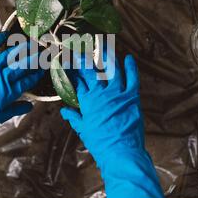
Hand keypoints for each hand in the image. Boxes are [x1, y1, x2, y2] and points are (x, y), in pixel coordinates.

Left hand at [0, 32, 43, 137]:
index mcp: (8, 94)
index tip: (44, 68)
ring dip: (20, 48)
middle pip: (22, 66)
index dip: (37, 74)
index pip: (28, 81)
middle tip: (43, 51)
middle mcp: (1, 80)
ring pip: (8, 55)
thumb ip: (15, 109)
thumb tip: (29, 106)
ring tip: (29, 42)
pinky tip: (3, 35)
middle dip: (35, 58)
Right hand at [61, 51, 164, 197]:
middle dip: (85, 57)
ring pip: (111, 68)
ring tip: (103, 44)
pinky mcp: (132, 96)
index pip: (78, 80)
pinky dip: (131, 67)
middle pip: (91, 70)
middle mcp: (101, 93)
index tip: (68, 60)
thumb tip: (64, 110)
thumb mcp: (83, 129)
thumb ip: (74, 117)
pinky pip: (132, 78)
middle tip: (81, 46)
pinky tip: (129, 58)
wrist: (121, 152)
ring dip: (107, 55)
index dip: (72, 69)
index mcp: (87, 100)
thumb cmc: (100, 142)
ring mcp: (118, 93)